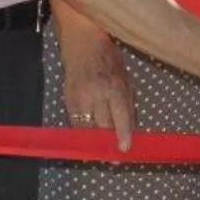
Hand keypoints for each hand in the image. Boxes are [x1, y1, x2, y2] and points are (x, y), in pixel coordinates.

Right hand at [60, 28, 134, 151]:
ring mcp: (79, 97)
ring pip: (87, 128)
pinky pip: (75, 123)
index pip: (120, 116)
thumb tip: (132, 127)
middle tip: (115, 157)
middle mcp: (96, 94)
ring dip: (94, 141)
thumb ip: (128, 102)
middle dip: (108, 143)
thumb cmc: (108, 58)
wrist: (81, 42)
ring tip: (101, 149)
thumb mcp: (125, 77)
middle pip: (102, 127)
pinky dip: (83, 131)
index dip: (123, 135)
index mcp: (115, 86)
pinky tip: (89, 135)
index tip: (125, 149)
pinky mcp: (67, 100)